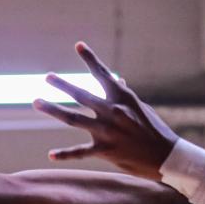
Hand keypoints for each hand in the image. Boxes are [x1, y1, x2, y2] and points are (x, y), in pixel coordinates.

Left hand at [34, 42, 179, 180]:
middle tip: (48, 77)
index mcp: (122, 98)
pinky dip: (64, 154)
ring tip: (37, 102)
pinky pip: (80, 152)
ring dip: (53, 109)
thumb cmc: (155, 130)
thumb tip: (116, 80)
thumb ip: (124, 95)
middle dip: (62, 85)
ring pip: (73, 118)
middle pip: (81, 95)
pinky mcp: (105, 151)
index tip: (78, 45)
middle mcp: (112, 111)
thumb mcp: (141, 108)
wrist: (167, 157)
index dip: (90, 59)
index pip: (103, 74)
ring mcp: (107, 131)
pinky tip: (51, 155)